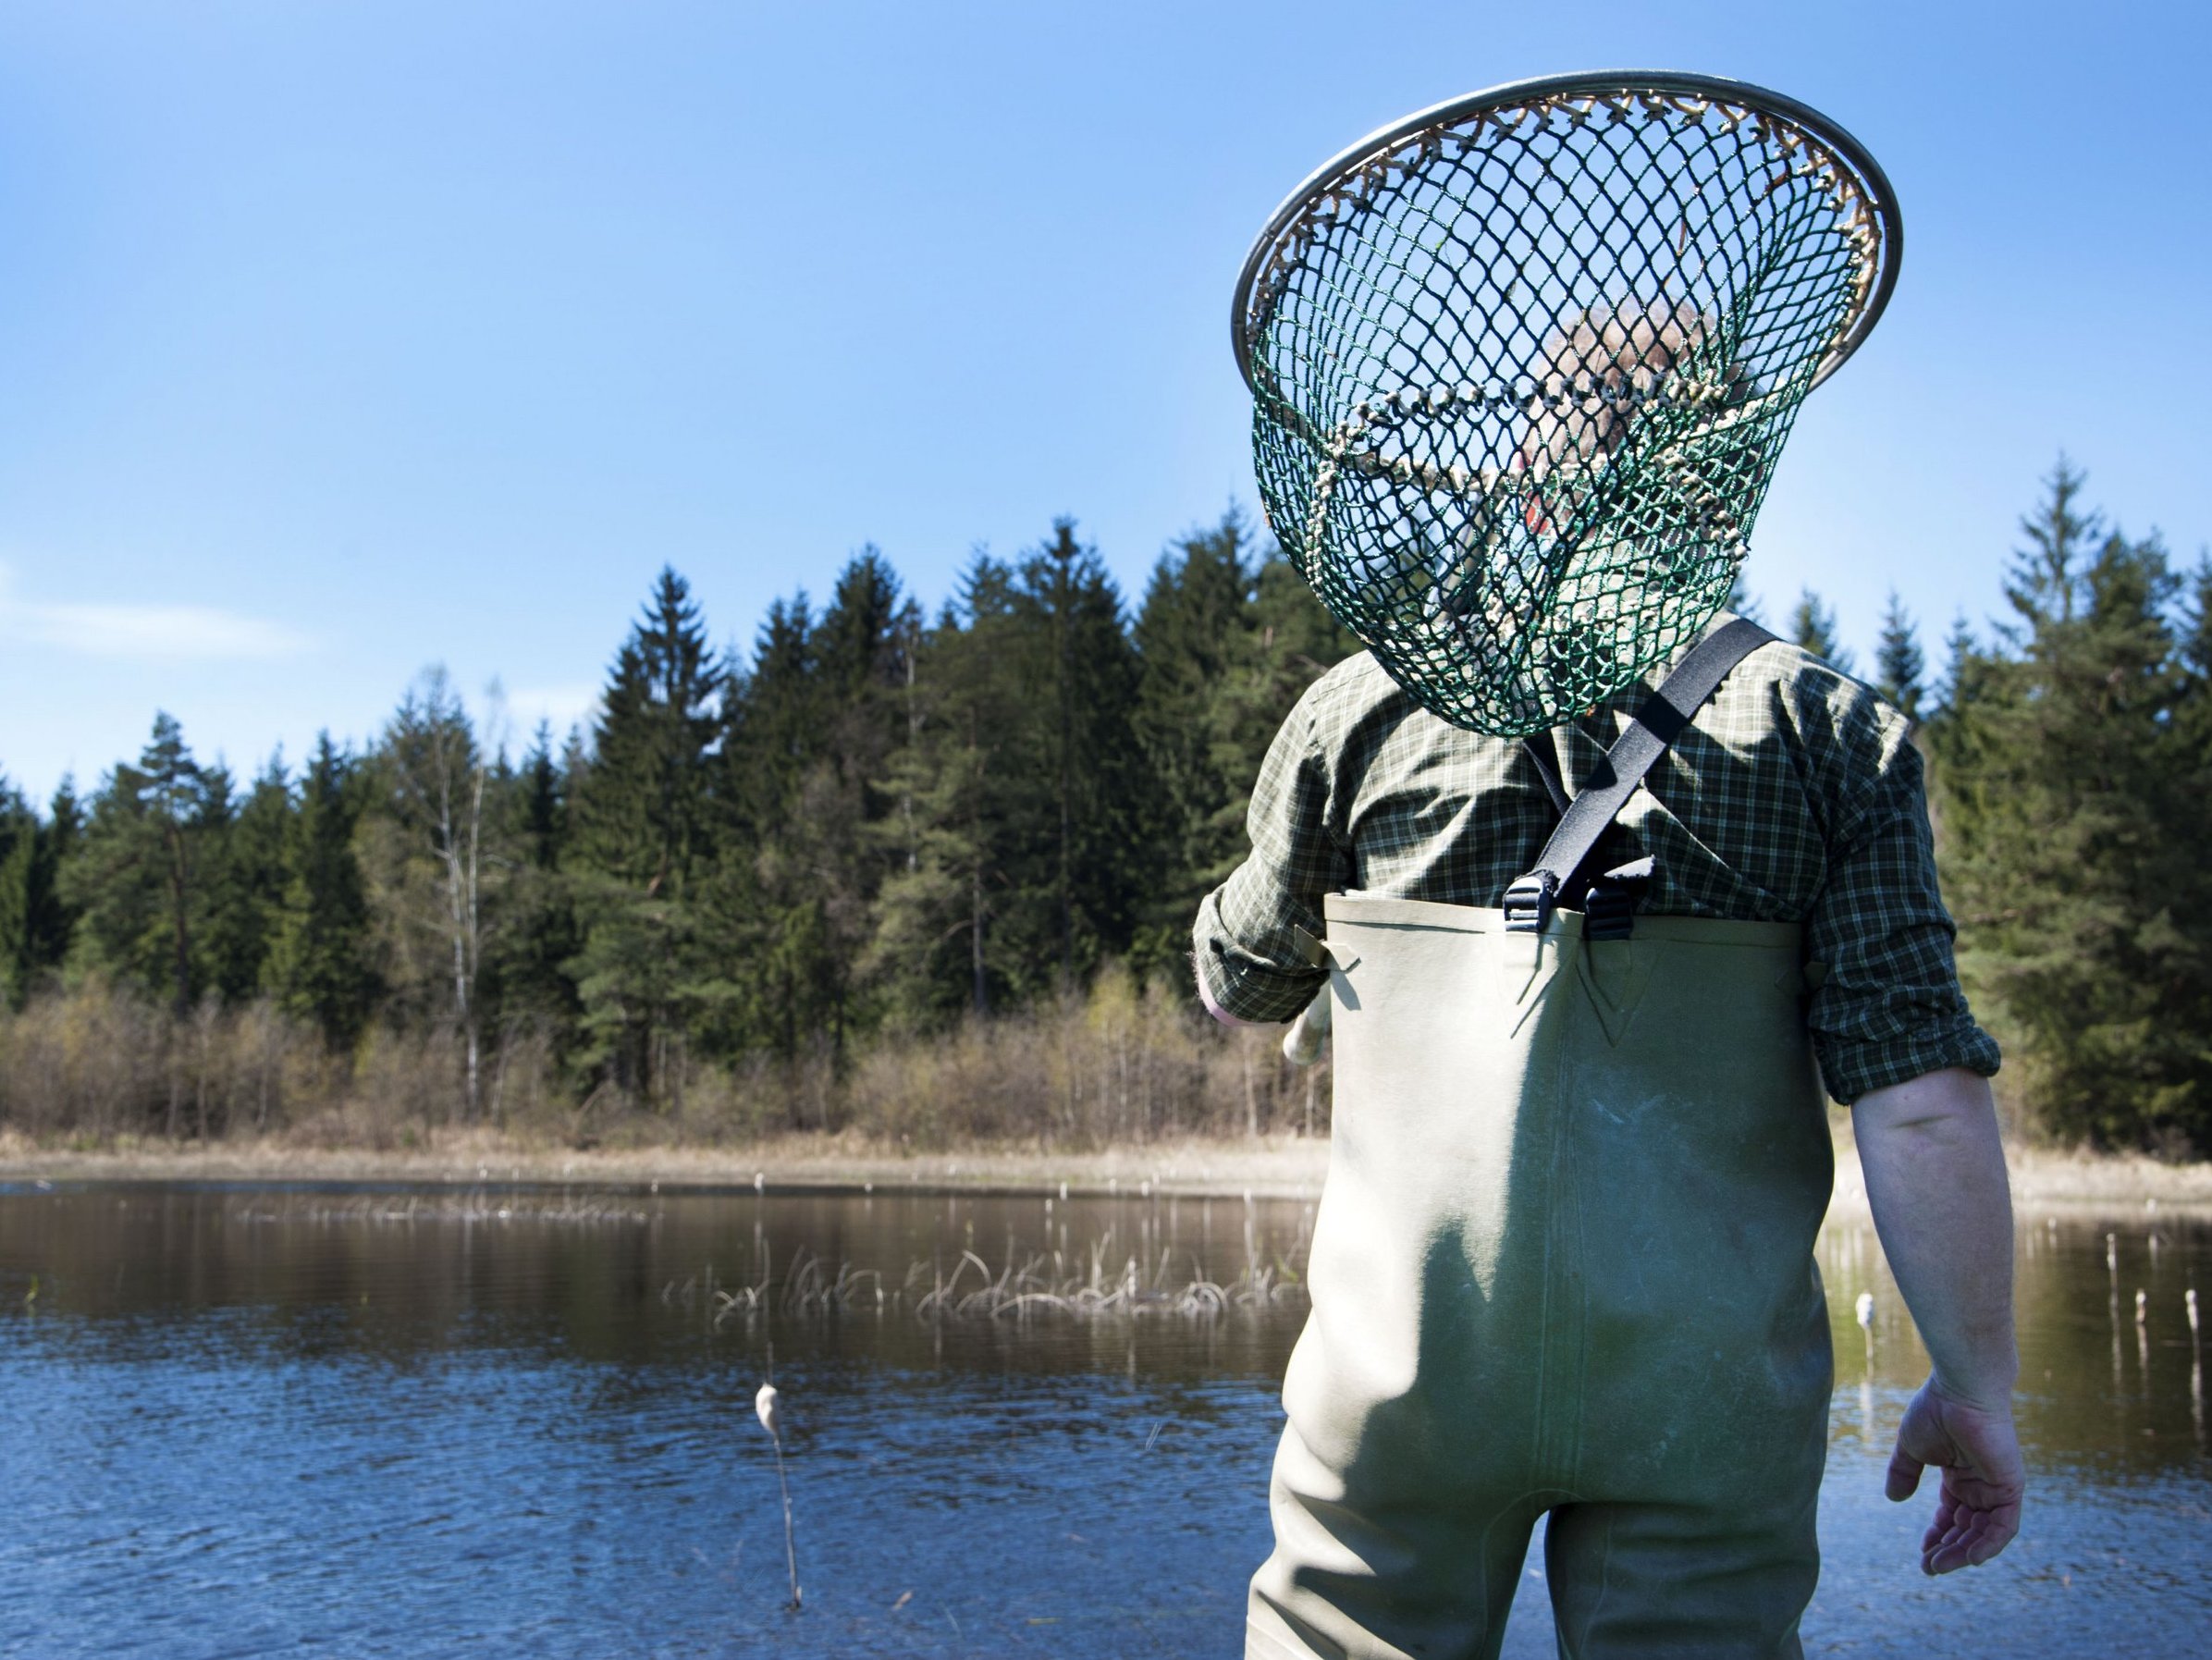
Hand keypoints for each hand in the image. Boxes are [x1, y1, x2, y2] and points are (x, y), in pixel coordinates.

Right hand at [1884, 1377, 2024, 1574]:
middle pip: (1967, 1529)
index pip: (1952, 1515)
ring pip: (1984, 1533)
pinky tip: (1970, 1558)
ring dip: (1964, 1552)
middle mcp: (1981, 1485)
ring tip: (1940, 1565)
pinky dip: (1989, 1544)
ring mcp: (1997, 1487)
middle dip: (1948, 1549)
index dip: (1937, 1535)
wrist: (1960, 1391)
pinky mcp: (2010, 1487)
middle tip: (1929, 1567)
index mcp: (1960, 1475)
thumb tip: (1894, 1499)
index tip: (1922, 1554)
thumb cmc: (1936, 1411)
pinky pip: (2004, 1526)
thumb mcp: (1911, 1448)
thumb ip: (1903, 1472)